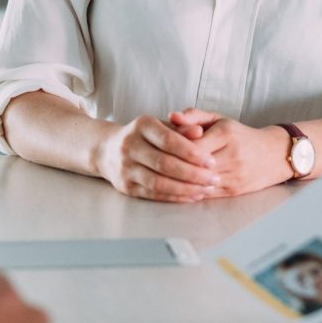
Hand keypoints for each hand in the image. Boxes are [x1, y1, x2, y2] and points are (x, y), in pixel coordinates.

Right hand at [96, 115, 221, 201]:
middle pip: (164, 163)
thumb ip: (182, 128)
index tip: (211, 161)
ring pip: (159, 182)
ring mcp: (125, 168)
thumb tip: (200, 131)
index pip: (169, 140)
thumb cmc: (144, 136)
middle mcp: (130, 146)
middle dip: (193, 173)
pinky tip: (192, 196)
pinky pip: (153, 194)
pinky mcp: (126, 187)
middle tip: (213, 178)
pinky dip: (175, 197)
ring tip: (206, 189)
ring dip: (186, 188)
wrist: (108, 150)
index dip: (192, 152)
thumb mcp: (162, 125)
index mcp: (141, 125)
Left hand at [169, 108, 289, 196]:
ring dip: (179, 182)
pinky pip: (206, 194)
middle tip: (154, 165)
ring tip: (161, 178)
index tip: (159, 147)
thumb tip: (170, 116)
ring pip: (199, 182)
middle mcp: (232, 154)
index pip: (192, 143)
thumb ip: (193, 116)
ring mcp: (234, 174)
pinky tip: (177, 188)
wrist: (272, 155)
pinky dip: (190, 192)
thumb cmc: (240, 135)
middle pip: (194, 165)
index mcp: (226, 133)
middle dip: (172, 166)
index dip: (173, 147)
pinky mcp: (234, 190)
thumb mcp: (219, 119)